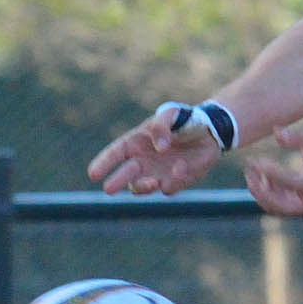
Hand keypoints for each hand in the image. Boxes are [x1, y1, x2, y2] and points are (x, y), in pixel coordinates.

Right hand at [89, 104, 221, 194]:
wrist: (209, 132)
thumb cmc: (184, 120)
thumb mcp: (171, 114)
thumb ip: (161, 127)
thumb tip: (159, 148)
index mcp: (135, 143)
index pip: (114, 154)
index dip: (103, 163)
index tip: (93, 173)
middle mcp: (142, 162)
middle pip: (124, 176)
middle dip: (115, 182)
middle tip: (109, 189)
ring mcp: (156, 174)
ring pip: (142, 188)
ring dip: (144, 187)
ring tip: (152, 181)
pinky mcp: (174, 182)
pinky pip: (169, 187)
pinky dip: (174, 179)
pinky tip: (182, 165)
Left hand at [244, 127, 302, 215]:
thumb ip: (297, 137)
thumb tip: (276, 133)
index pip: (290, 182)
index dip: (270, 172)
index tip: (255, 160)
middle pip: (280, 205)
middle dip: (259, 190)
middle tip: (248, 169)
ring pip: (275, 208)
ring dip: (260, 192)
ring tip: (253, 170)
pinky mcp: (300, 209)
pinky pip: (277, 207)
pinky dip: (266, 194)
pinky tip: (264, 176)